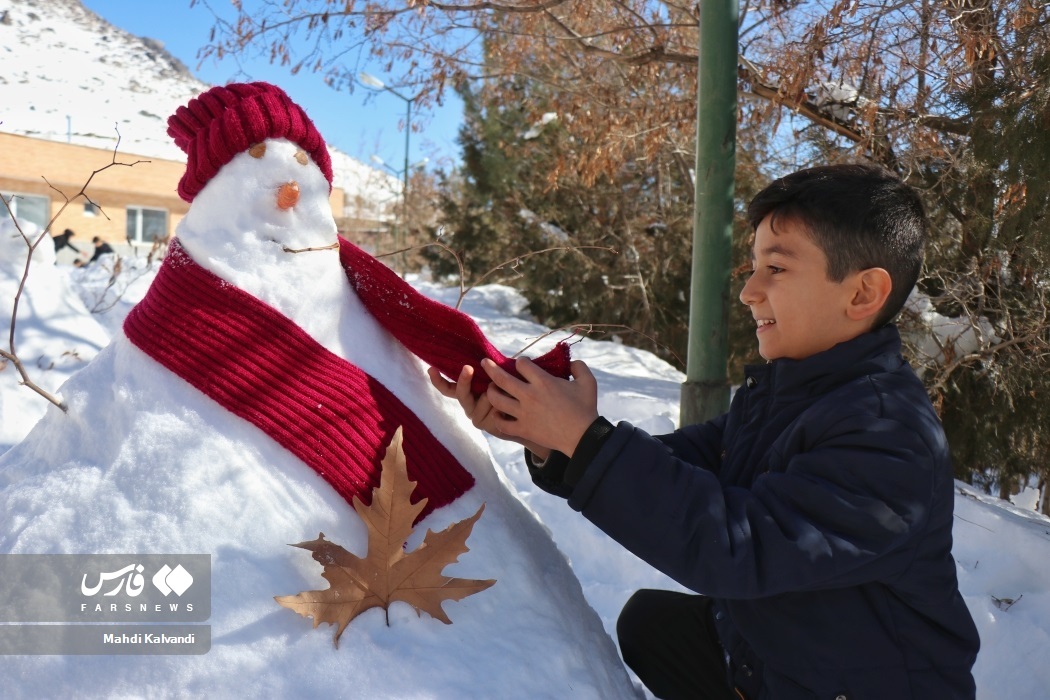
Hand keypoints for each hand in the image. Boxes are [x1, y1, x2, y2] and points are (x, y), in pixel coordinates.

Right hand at [427, 365, 551, 458]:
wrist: (528, 419)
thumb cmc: (510, 393)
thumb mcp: (497, 379)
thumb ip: (487, 372)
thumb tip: (482, 355)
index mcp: (467, 395)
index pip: (448, 389)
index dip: (439, 380)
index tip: (432, 369)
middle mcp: (469, 407)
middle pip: (462, 393)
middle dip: (465, 380)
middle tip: (468, 368)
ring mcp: (479, 418)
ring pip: (484, 397)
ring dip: (497, 390)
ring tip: (510, 390)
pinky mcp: (491, 426)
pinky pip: (497, 409)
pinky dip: (505, 402)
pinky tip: (511, 404)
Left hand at [481, 357, 598, 456]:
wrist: (582, 437)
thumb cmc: (585, 408)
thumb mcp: (588, 382)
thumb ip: (579, 367)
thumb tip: (571, 361)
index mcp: (543, 381)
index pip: (521, 364)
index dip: (521, 361)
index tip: (522, 363)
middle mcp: (529, 395)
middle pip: (501, 378)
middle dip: (490, 368)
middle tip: (484, 362)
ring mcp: (523, 413)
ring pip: (497, 400)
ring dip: (491, 392)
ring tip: (490, 389)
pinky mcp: (523, 429)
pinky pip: (502, 424)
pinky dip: (497, 418)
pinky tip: (498, 414)